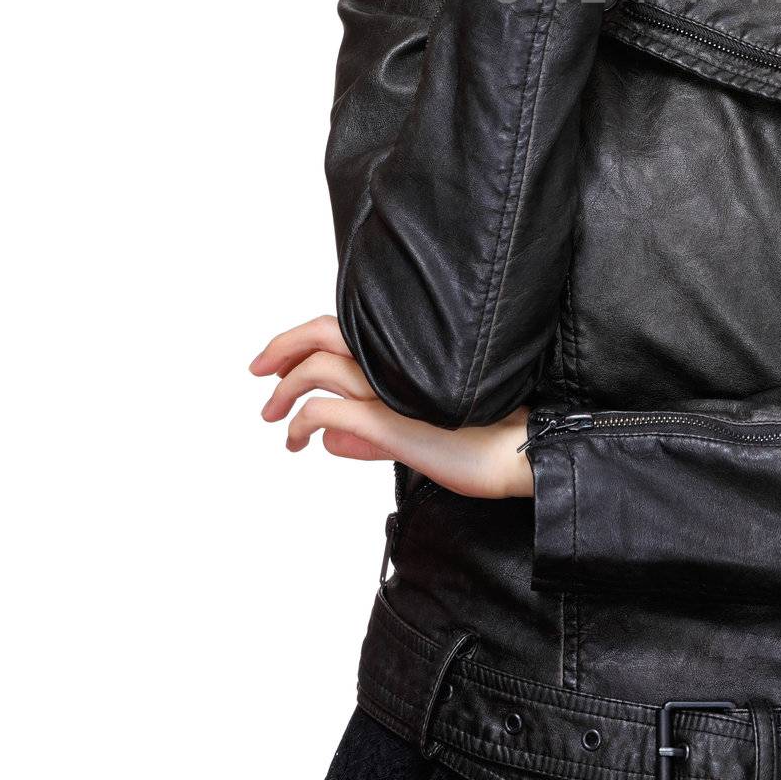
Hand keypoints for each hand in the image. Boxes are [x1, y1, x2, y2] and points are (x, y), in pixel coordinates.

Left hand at [248, 315, 534, 498]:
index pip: (346, 330)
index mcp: (408, 357)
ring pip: (319, 368)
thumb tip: (328, 439)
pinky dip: (301, 422)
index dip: (304, 338)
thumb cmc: (482, 442)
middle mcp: (397, 364)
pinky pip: (326, 410)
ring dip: (285, 390)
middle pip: (324, 333)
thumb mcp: (416, 435)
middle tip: (259, 370)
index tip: (280, 359)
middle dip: (282, 348)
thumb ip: (371, 435)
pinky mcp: (390, 420)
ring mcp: (392, 389)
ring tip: (273, 415)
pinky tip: (297, 439)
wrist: (521, 451)